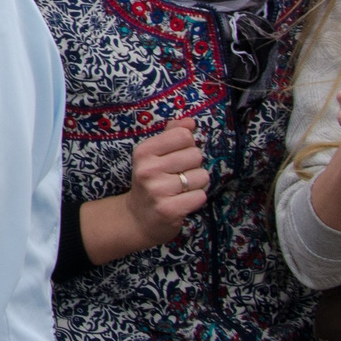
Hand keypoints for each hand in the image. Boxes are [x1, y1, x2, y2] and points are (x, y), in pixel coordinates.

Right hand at [121, 114, 207, 248]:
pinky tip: (183, 201)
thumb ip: (171, 134)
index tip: (177, 156)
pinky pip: (201, 196)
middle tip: (178, 175)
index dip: (187, 145)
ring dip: (197, 184)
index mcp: (144, 152)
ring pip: (202, 176)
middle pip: (196, 155)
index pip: (183, 135)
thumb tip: (190, 122)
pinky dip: (196, 198)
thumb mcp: (153, 155)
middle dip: (193, 166)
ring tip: (181, 189)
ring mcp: (158, 190)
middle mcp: (148, 169)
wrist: (138, 218)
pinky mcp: (169, 210)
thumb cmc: (151, 181)